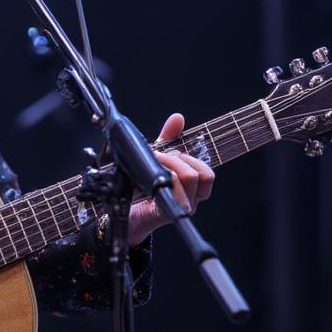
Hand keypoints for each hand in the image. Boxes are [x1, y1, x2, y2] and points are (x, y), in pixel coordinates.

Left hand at [127, 113, 215, 245]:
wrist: (124, 213)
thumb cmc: (141, 187)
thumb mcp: (156, 158)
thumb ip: (168, 139)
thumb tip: (178, 118)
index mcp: (193, 187)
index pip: (207, 172)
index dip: (191, 157)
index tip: (170, 152)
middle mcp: (192, 199)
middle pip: (203, 173)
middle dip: (178, 159)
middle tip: (157, 158)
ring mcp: (181, 207)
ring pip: (190, 178)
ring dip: (169, 165)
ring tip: (151, 166)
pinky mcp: (167, 213)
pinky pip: (175, 193)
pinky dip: (163, 179)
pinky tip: (147, 178)